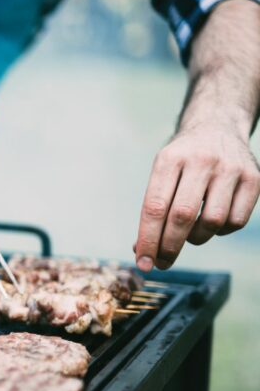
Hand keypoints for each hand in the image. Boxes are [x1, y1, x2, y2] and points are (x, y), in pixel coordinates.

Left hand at [134, 124, 259, 270]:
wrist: (218, 127)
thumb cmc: (183, 160)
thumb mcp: (161, 173)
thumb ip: (153, 209)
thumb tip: (142, 250)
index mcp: (169, 159)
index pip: (155, 207)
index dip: (148, 239)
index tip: (143, 263)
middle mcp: (201, 161)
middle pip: (182, 216)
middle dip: (169, 247)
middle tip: (162, 263)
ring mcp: (230, 169)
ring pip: (212, 222)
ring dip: (196, 238)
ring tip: (189, 233)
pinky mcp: (253, 179)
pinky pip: (236, 221)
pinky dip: (220, 231)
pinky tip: (212, 222)